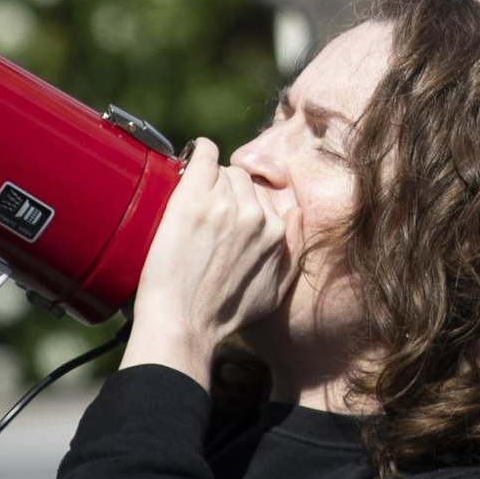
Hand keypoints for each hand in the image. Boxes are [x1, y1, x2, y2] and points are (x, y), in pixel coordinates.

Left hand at [126, 141, 292, 381]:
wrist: (183, 323)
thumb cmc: (224, 314)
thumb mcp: (275, 290)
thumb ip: (293, 251)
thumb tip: (296, 215)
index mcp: (276, 230)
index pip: (261, 196)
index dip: (241, 206)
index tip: (223, 217)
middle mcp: (255, 213)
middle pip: (241, 180)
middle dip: (225, 192)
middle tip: (204, 215)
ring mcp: (224, 203)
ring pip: (221, 170)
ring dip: (207, 181)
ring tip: (191, 206)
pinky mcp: (193, 199)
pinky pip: (202, 155)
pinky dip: (197, 154)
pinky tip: (188, 161)